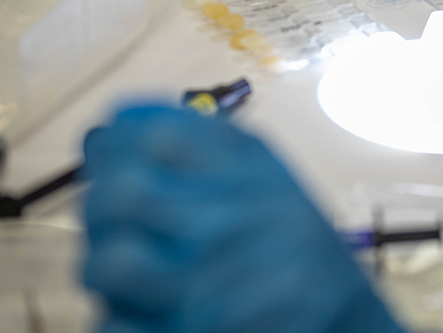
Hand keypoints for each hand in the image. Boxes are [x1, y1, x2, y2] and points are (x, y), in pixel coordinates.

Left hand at [83, 106, 402, 332]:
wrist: (341, 318)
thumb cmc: (292, 243)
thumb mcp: (264, 172)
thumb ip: (198, 142)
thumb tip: (106, 130)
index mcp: (247, 169)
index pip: (148, 133)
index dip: (118, 146)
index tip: (118, 160)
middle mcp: (230, 220)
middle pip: (117, 194)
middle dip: (101, 206)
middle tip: (120, 219)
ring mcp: (209, 284)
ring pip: (104, 264)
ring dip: (105, 267)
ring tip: (131, 268)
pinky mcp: (192, 332)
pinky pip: (113, 323)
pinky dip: (121, 317)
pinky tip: (148, 307)